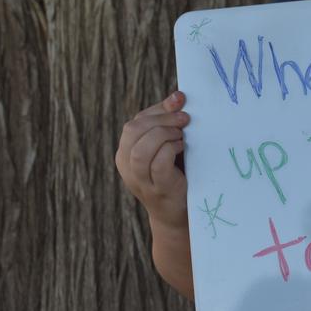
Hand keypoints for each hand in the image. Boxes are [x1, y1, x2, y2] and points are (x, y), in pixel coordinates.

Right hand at [115, 91, 190, 230]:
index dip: (159, 109)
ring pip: (140, 148)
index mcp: (125, 152)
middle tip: (185, 119)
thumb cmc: (175, 174)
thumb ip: (168, 123)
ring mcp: (139, 180)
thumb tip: (178, 96)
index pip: (136, 122)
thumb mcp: (168, 146)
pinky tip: (182, 149)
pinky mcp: (157, 189)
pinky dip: (170, 150)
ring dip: (165, 134)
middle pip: (134, 130)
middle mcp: (126, 165)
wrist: (178, 214)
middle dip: (162, 119)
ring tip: (182, 136)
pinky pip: (157, 163)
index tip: (181, 100)